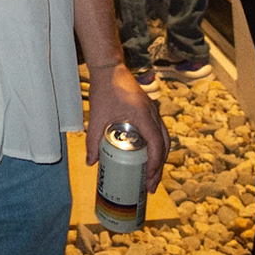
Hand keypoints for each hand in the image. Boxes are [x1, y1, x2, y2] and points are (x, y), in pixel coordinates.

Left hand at [84, 61, 168, 193]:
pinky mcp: (149, 111)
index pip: (156, 144)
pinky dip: (156, 147)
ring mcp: (153, 112)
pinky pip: (158, 132)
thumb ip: (93, 140)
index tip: (149, 179)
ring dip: (159, 158)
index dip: (155, 164)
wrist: (109, 69)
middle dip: (159, 167)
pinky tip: (147, 157)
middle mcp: (153, 114)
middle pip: (164, 145)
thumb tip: (91, 163)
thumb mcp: (97, 117)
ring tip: (151, 177)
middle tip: (151, 186)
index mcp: (143, 116)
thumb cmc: (104, 90)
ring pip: (163, 139)